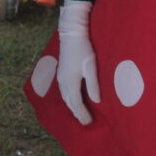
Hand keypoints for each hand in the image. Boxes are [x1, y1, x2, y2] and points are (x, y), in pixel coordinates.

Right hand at [55, 0, 99, 124]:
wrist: (71, 34)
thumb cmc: (83, 49)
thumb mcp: (91, 67)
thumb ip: (93, 85)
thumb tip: (96, 102)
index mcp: (70, 82)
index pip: (76, 103)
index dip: (83, 114)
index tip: (89, 122)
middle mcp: (62, 82)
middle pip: (69, 102)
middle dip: (77, 113)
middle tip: (85, 122)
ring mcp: (60, 77)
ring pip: (65, 97)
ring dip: (72, 107)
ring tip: (79, 114)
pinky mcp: (60, 72)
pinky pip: (63, 91)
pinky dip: (69, 99)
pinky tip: (73, 99)